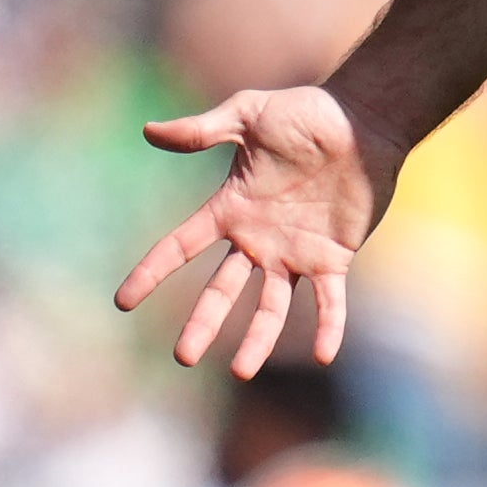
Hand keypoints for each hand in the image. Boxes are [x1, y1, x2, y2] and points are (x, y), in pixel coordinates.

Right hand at [118, 84, 398, 377]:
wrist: (363, 120)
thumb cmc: (306, 113)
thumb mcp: (248, 114)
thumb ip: (203, 130)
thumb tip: (149, 131)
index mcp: (231, 209)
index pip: (181, 246)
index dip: (153, 272)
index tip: (124, 301)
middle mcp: (258, 240)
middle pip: (222, 289)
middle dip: (203, 323)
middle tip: (184, 357)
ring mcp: (295, 253)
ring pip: (271, 307)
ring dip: (257, 338)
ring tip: (242, 372)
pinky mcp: (334, 257)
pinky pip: (330, 300)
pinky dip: (329, 326)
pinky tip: (324, 354)